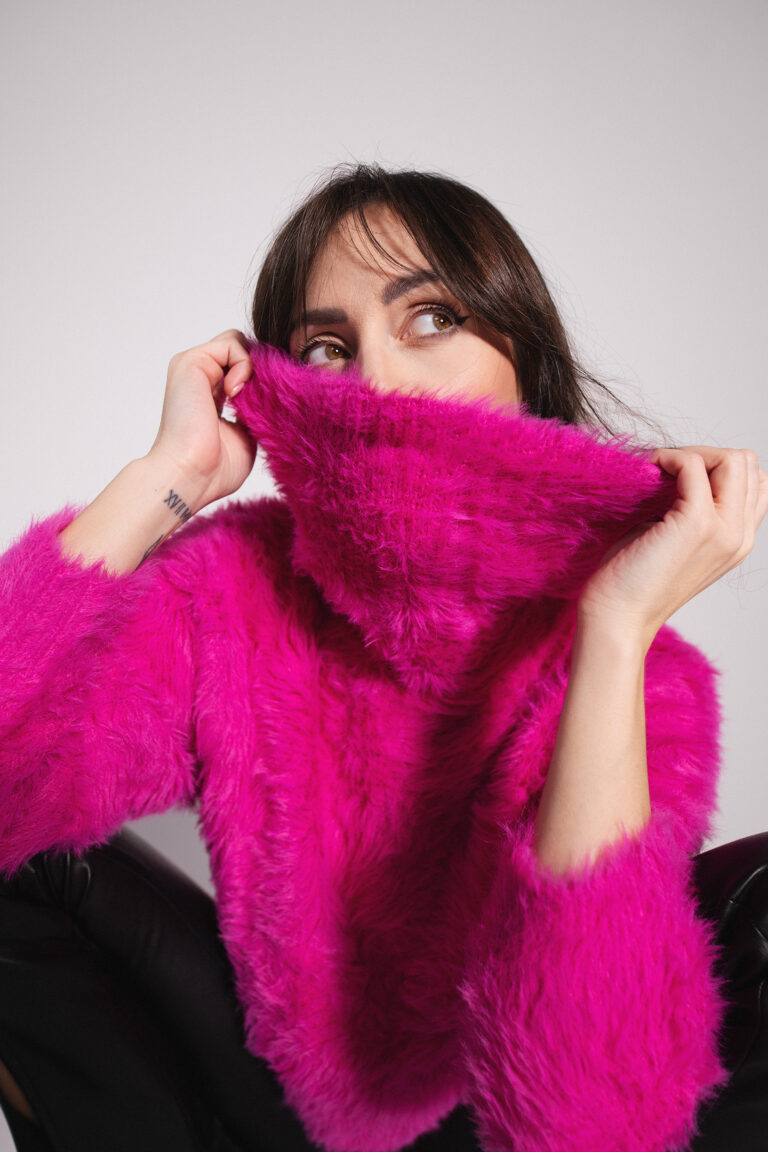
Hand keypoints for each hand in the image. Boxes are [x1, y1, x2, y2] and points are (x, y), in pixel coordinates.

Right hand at [147, 329, 257, 507]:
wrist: (191, 474)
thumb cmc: (214, 468)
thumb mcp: (246, 434)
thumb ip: (255, 410)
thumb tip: (273, 394)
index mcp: (209, 395)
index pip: (241, 367)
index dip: (261, 378)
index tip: (272, 401)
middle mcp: (199, 378)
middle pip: (240, 351)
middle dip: (259, 369)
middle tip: (263, 398)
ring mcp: (194, 367)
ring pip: (236, 342)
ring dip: (251, 366)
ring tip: (244, 398)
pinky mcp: (191, 361)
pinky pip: (232, 343)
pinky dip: (244, 364)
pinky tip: (236, 393)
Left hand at [577, 445, 767, 650]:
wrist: (617, 617)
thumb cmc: (633, 580)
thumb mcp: (674, 539)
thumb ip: (691, 509)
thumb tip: (681, 467)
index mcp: (738, 541)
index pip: (755, 482)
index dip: (716, 467)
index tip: (678, 475)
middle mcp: (739, 536)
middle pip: (748, 464)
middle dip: (705, 454)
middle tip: (666, 468)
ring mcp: (722, 530)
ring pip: (732, 459)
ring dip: (690, 453)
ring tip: (658, 469)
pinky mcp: (695, 524)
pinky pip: (693, 465)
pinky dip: (670, 457)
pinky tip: (648, 469)